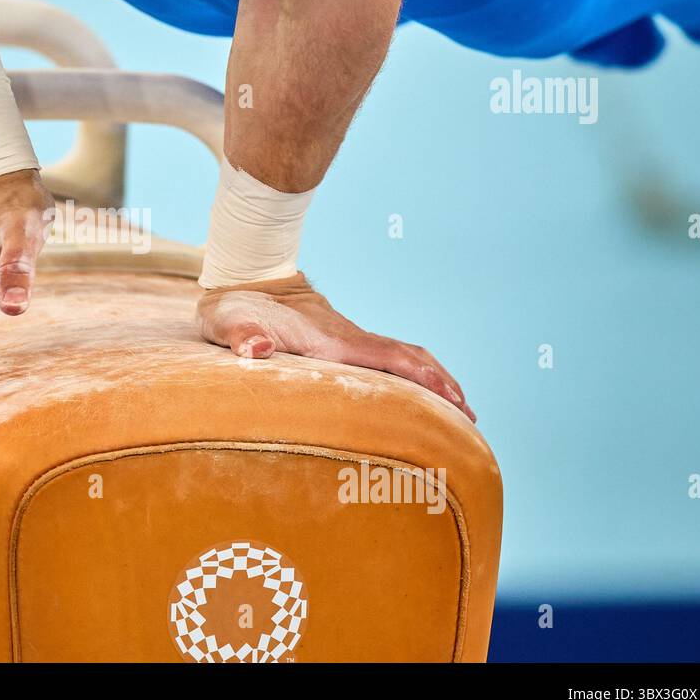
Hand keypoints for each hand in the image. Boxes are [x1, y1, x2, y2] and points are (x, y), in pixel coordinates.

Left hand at [196, 273, 475, 421]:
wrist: (241, 279)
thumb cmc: (233, 308)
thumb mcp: (228, 322)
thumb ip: (242, 337)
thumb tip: (257, 351)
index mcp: (331, 340)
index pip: (389, 358)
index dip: (422, 380)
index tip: (452, 402)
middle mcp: (348, 338)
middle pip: (410, 358)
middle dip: (442, 386)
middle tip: (471, 420)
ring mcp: (348, 338)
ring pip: (404, 356)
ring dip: (434, 380)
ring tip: (459, 412)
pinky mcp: (342, 342)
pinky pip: (388, 358)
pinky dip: (413, 375)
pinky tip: (417, 396)